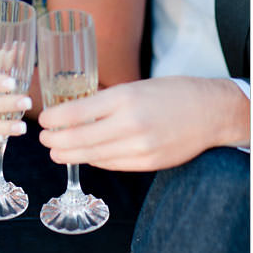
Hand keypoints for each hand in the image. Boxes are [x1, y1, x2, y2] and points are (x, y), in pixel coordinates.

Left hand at [38, 76, 248, 170]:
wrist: (210, 112)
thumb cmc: (169, 94)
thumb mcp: (132, 87)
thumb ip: (104, 101)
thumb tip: (72, 111)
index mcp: (124, 98)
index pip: (76, 112)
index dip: (53, 119)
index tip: (43, 120)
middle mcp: (131, 124)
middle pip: (80, 138)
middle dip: (55, 141)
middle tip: (43, 140)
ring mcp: (141, 146)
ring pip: (94, 156)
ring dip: (71, 155)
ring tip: (57, 153)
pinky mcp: (149, 162)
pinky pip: (112, 164)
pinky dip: (95, 160)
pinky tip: (85, 156)